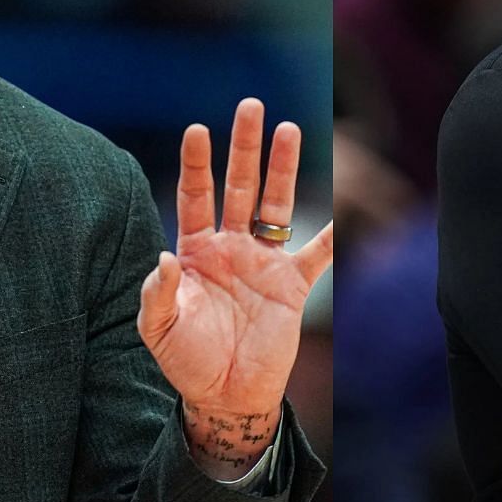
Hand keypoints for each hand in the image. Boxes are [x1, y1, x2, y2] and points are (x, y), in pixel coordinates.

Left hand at [138, 98, 333, 479]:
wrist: (225, 397)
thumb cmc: (186, 361)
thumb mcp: (159, 330)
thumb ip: (158, 294)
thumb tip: (165, 258)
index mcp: (196, 251)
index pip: (195, 196)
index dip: (197, 164)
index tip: (197, 130)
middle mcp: (230, 247)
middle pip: (239, 185)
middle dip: (244, 147)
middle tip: (251, 104)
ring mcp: (263, 262)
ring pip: (276, 205)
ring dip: (283, 169)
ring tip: (289, 129)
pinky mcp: (292, 287)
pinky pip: (315, 255)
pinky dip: (330, 236)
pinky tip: (343, 211)